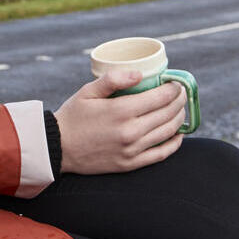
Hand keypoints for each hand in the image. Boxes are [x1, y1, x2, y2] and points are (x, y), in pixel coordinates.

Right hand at [54, 71, 186, 174]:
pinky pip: (161, 154)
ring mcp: (131, 150)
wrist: (57, 148)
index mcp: (121, 111)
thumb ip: (113, 79)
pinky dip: (174, 144)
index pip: (160, 97)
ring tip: (180, 109)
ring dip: (179, 119)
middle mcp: (130, 131)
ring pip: (168, 132)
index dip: (173, 89)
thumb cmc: (73, 116)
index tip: (176, 83)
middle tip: (181, 94)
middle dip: (179, 101)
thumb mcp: (87, 91)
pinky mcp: (130, 164)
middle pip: (168, 114)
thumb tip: (139, 73)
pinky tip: (178, 135)